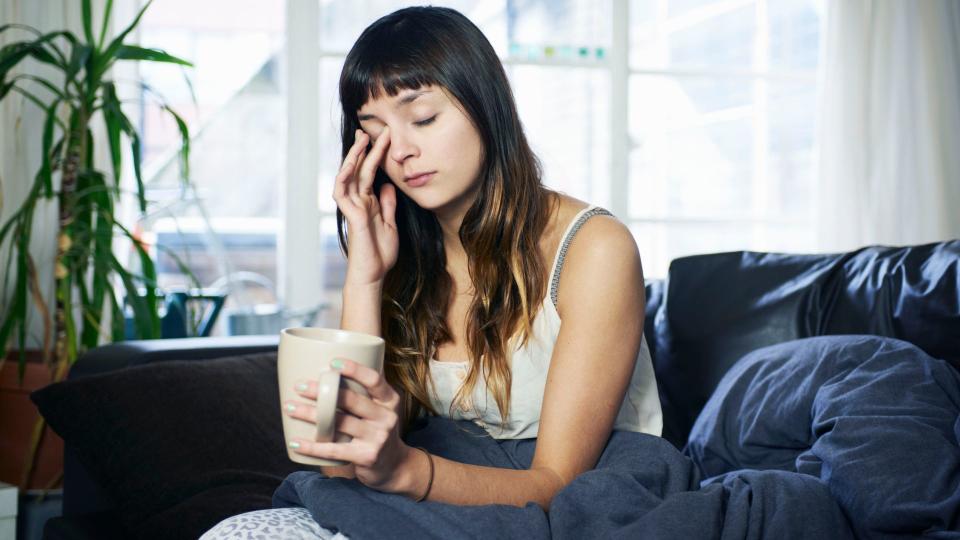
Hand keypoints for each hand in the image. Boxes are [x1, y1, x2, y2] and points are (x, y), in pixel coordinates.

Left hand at [283, 358, 412, 492]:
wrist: (395, 466)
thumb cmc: (378, 430)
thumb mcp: (382, 409)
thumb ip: (366, 391)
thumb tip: (337, 365)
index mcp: (390, 400)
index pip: (374, 379)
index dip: (354, 369)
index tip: (332, 363)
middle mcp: (386, 417)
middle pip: (350, 400)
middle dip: (321, 391)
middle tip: (299, 386)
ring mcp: (377, 437)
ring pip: (337, 423)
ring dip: (309, 414)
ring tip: (289, 407)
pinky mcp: (366, 456)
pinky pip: (333, 450)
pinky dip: (311, 446)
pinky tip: (295, 442)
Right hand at [334, 128, 398, 285]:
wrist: (373, 275)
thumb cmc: (380, 254)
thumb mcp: (390, 224)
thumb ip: (387, 205)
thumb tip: (388, 185)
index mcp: (368, 203)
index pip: (370, 174)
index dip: (375, 156)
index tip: (382, 138)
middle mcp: (359, 202)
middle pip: (359, 170)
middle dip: (364, 149)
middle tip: (369, 129)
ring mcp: (353, 208)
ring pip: (348, 176)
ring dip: (354, 157)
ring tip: (362, 139)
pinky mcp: (351, 216)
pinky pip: (343, 193)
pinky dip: (344, 177)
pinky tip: (350, 164)